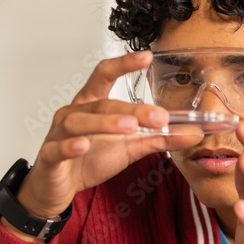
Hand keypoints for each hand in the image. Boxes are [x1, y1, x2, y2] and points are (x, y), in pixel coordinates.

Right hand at [14, 52, 204, 221]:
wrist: (59, 187)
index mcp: (92, 104)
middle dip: (131, 109)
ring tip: (129, 127)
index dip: (123, 64)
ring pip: (79, 122)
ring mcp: (59, 133)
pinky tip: (84, 145)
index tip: (146, 56)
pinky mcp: (50, 156)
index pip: (105, 75)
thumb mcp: (130, 146)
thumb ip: (160, 138)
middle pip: (102, 103)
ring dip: (105, 123)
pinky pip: (58, 148)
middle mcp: (74, 113)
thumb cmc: (90, 159)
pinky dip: (70, 146)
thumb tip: (194, 133)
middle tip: (158, 116)